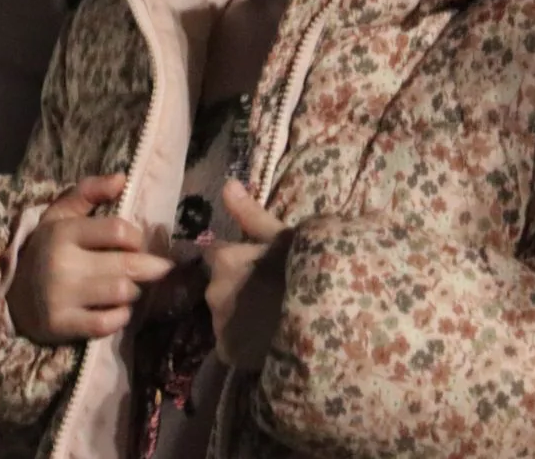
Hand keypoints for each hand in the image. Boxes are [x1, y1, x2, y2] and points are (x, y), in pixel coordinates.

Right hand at [9, 174, 172, 344]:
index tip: (135, 243)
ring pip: (122, 293)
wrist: (12, 296)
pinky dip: (120, 317)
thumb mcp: (60, 215)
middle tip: (155, 268)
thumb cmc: (47, 249)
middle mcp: (61, 264)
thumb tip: (122, 178)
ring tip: (129, 287)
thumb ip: (89, 191)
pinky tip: (117, 310)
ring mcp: (60, 297)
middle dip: (148, 267)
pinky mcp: (60, 326)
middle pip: (127, 265)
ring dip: (134, 291)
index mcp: (63, 232)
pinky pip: (108, 323)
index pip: (119, 231)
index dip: (136, 237)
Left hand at [204, 180, 292, 371]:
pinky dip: (243, 340)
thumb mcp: (283, 236)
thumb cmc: (304, 270)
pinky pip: (231, 342)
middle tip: (267, 290)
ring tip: (269, 316)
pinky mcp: (226, 352)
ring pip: (224, 313)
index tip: (256, 263)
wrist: (322, 322)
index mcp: (223, 260)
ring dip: (238, 312)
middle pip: (219, 284)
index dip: (236, 257)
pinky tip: (266, 338)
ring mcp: (218, 324)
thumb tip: (227, 183)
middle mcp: (212, 290)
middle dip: (236, 285)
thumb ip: (250, 213)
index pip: (217, 253)